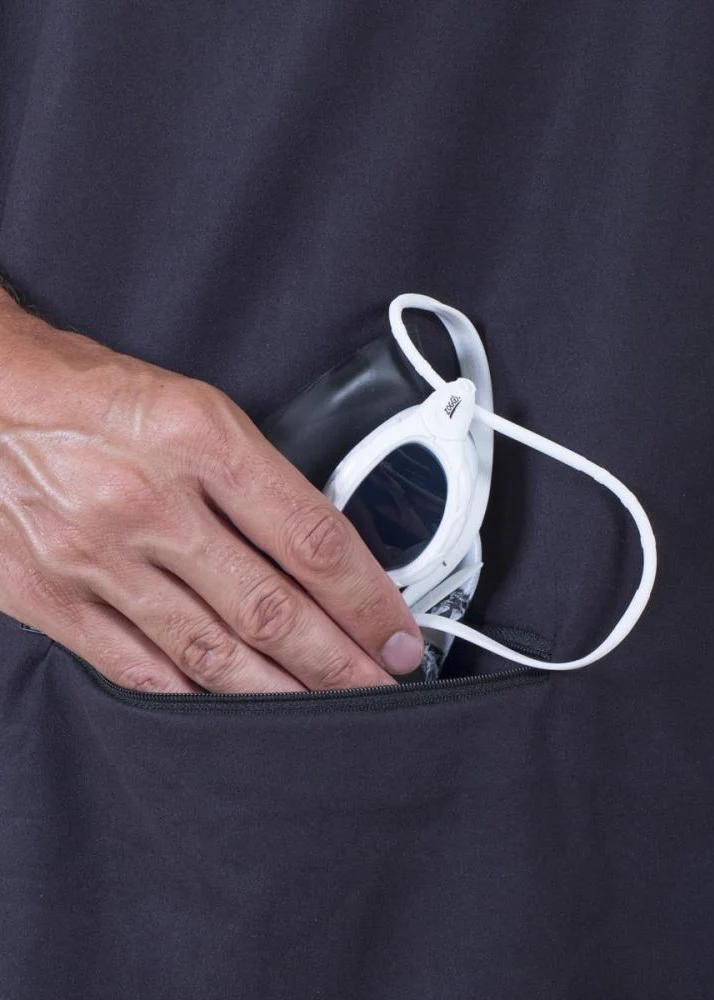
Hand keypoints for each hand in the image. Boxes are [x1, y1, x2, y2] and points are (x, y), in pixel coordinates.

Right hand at [0, 293, 423, 692]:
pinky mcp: (52, 596)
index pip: (311, 538)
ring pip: (211, 651)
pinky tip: (235, 718)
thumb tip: (319, 553)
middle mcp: (150, 502)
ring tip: (327, 715)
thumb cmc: (88, 394)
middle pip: (272, 608)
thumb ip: (254, 478)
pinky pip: (138, 669)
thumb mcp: (190, 405)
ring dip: (282, 693)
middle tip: (383, 690)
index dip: (367, 598)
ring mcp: (97, 557)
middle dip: (341, 662)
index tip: (399, 632)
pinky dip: (196, 700)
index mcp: (198, 439)